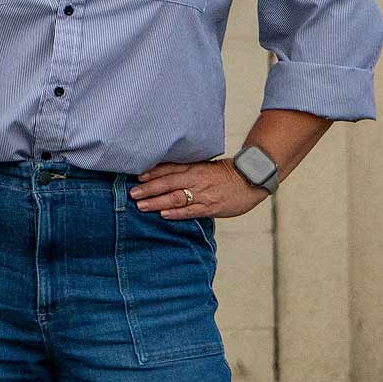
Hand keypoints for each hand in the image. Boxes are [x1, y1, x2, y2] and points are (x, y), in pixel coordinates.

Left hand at [132, 159, 266, 220]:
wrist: (250, 181)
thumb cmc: (225, 174)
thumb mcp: (204, 166)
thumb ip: (186, 170)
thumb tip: (164, 173)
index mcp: (194, 168)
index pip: (168, 169)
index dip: (152, 173)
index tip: (136, 177)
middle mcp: (196, 180)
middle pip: (168, 183)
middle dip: (148, 189)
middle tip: (132, 193)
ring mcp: (203, 194)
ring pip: (176, 198)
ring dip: (157, 202)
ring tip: (142, 205)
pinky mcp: (211, 207)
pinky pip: (191, 211)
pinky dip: (176, 213)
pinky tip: (164, 215)